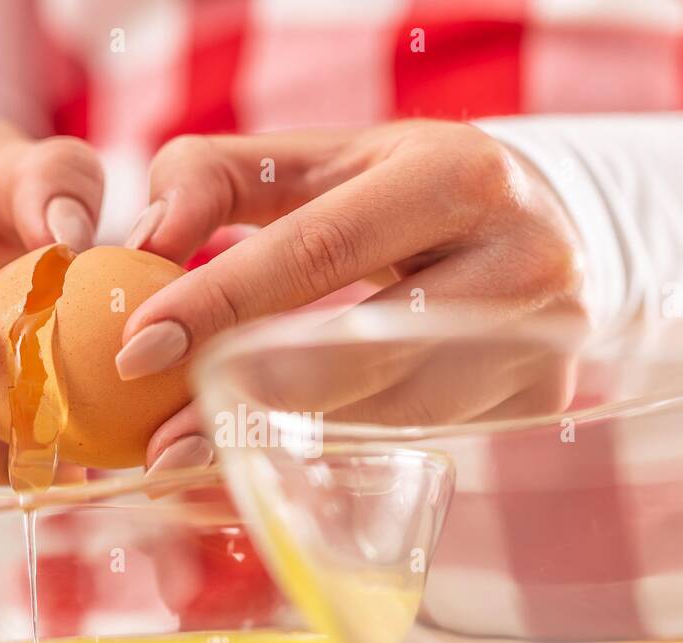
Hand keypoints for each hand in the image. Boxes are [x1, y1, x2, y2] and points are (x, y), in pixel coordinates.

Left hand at [116, 120, 586, 471]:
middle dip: (248, 395)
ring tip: (209, 440)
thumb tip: (144, 242)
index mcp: (455, 177)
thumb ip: (213, 177)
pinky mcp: (542, 399)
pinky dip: (346, 442)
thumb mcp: (317, 160)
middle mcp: (518, 259)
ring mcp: (540, 340)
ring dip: (290, 430)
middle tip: (163, 438)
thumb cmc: (401, 192)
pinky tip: (298, 439)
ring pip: (386, 411)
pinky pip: (419, 438)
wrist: (542, 224)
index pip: (320, 250)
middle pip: (361, 349)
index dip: (222, 301)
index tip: (139, 349)